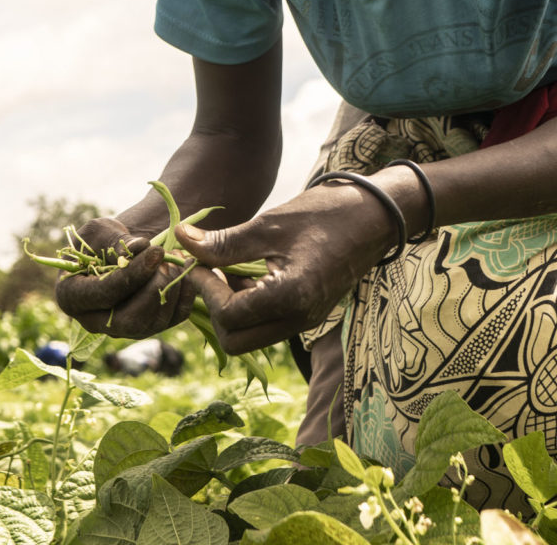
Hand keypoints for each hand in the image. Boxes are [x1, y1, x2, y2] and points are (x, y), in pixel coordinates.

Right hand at [52, 217, 197, 338]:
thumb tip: (135, 251)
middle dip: (154, 290)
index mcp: (71, 297)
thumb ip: (112, 241)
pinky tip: (187, 270)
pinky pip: (172, 320)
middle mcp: (95, 322)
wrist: (117, 252)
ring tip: (177, 259)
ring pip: (153, 324)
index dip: (131, 275)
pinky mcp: (148, 327)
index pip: (103, 294)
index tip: (155, 252)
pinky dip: (186, 296)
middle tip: (168, 260)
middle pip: (128, 321)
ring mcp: (123, 329)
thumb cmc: (100, 240)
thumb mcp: (99, 232)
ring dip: (172, 290)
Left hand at [177, 180, 399, 354]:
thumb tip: (182, 241)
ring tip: (225, 268)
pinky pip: (267, 324)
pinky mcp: (306, 315)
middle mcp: (299, 319)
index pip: (229, 316)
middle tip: (207, 271)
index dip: (204, 288)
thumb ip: (224, 242)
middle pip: (236, 341)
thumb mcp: (269, 225)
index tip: (194, 260)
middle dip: (213, 309)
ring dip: (230, 309)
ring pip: (250, 336)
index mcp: (291, 297)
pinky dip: (248, 306)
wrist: (374, 217)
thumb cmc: (324, 214)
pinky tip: (245, 273)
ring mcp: (304, 321)